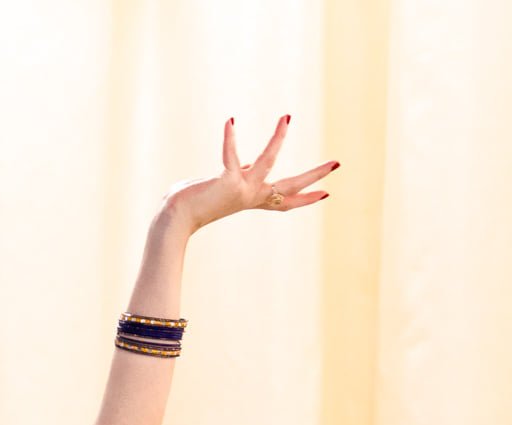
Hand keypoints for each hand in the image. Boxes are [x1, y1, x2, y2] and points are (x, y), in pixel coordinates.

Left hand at [163, 117, 336, 235]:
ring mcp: (240, 190)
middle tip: (336, 164)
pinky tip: (230, 121)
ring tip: (286, 118)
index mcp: (252, 199)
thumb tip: (249, 164)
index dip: (305, 198)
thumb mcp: (223, 186)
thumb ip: (238, 174)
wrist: (174, 219)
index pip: (284, 200)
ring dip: (276, 140)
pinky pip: (229, 156)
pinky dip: (229, 139)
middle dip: (313, 175)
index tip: (325, 193)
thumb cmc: (191, 203)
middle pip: (289, 187)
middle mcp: (251, 196)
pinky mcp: (225, 182)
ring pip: (266, 163)